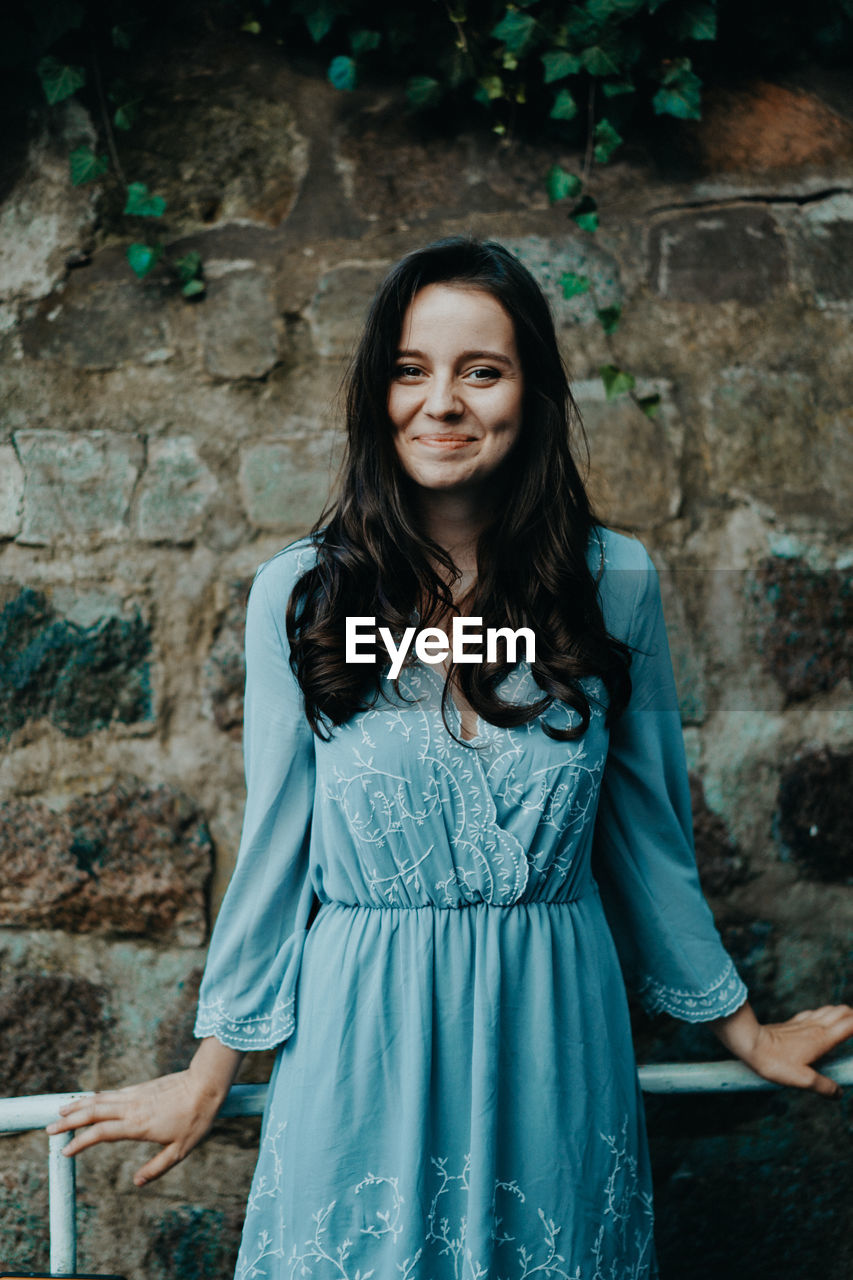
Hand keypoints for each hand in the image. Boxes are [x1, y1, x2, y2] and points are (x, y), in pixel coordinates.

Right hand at [44, 1038, 243, 1185]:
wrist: (206, 1085)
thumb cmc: (195, 1119)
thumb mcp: (180, 1151)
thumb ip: (157, 1167)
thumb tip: (136, 1182)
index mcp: (137, 1125)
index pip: (101, 1133)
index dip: (80, 1142)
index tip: (64, 1151)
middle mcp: (131, 1108)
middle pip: (93, 1112)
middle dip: (70, 1121)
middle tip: (49, 1128)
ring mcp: (135, 1095)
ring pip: (100, 1099)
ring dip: (79, 1105)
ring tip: (61, 1110)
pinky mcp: (141, 1088)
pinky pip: (112, 1093)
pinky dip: (95, 1097)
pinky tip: (89, 1100)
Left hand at [710, 1000, 852, 1097]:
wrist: (750, 1043)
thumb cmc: (775, 1061)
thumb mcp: (803, 1079)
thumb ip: (824, 1086)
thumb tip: (839, 1093)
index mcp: (822, 1039)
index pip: (849, 1024)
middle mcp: (815, 1026)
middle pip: (841, 1013)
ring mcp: (803, 1023)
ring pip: (828, 1010)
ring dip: (840, 1012)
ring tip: (848, 1019)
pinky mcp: (792, 1023)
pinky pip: (813, 1013)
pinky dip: (823, 1013)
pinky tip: (820, 1018)